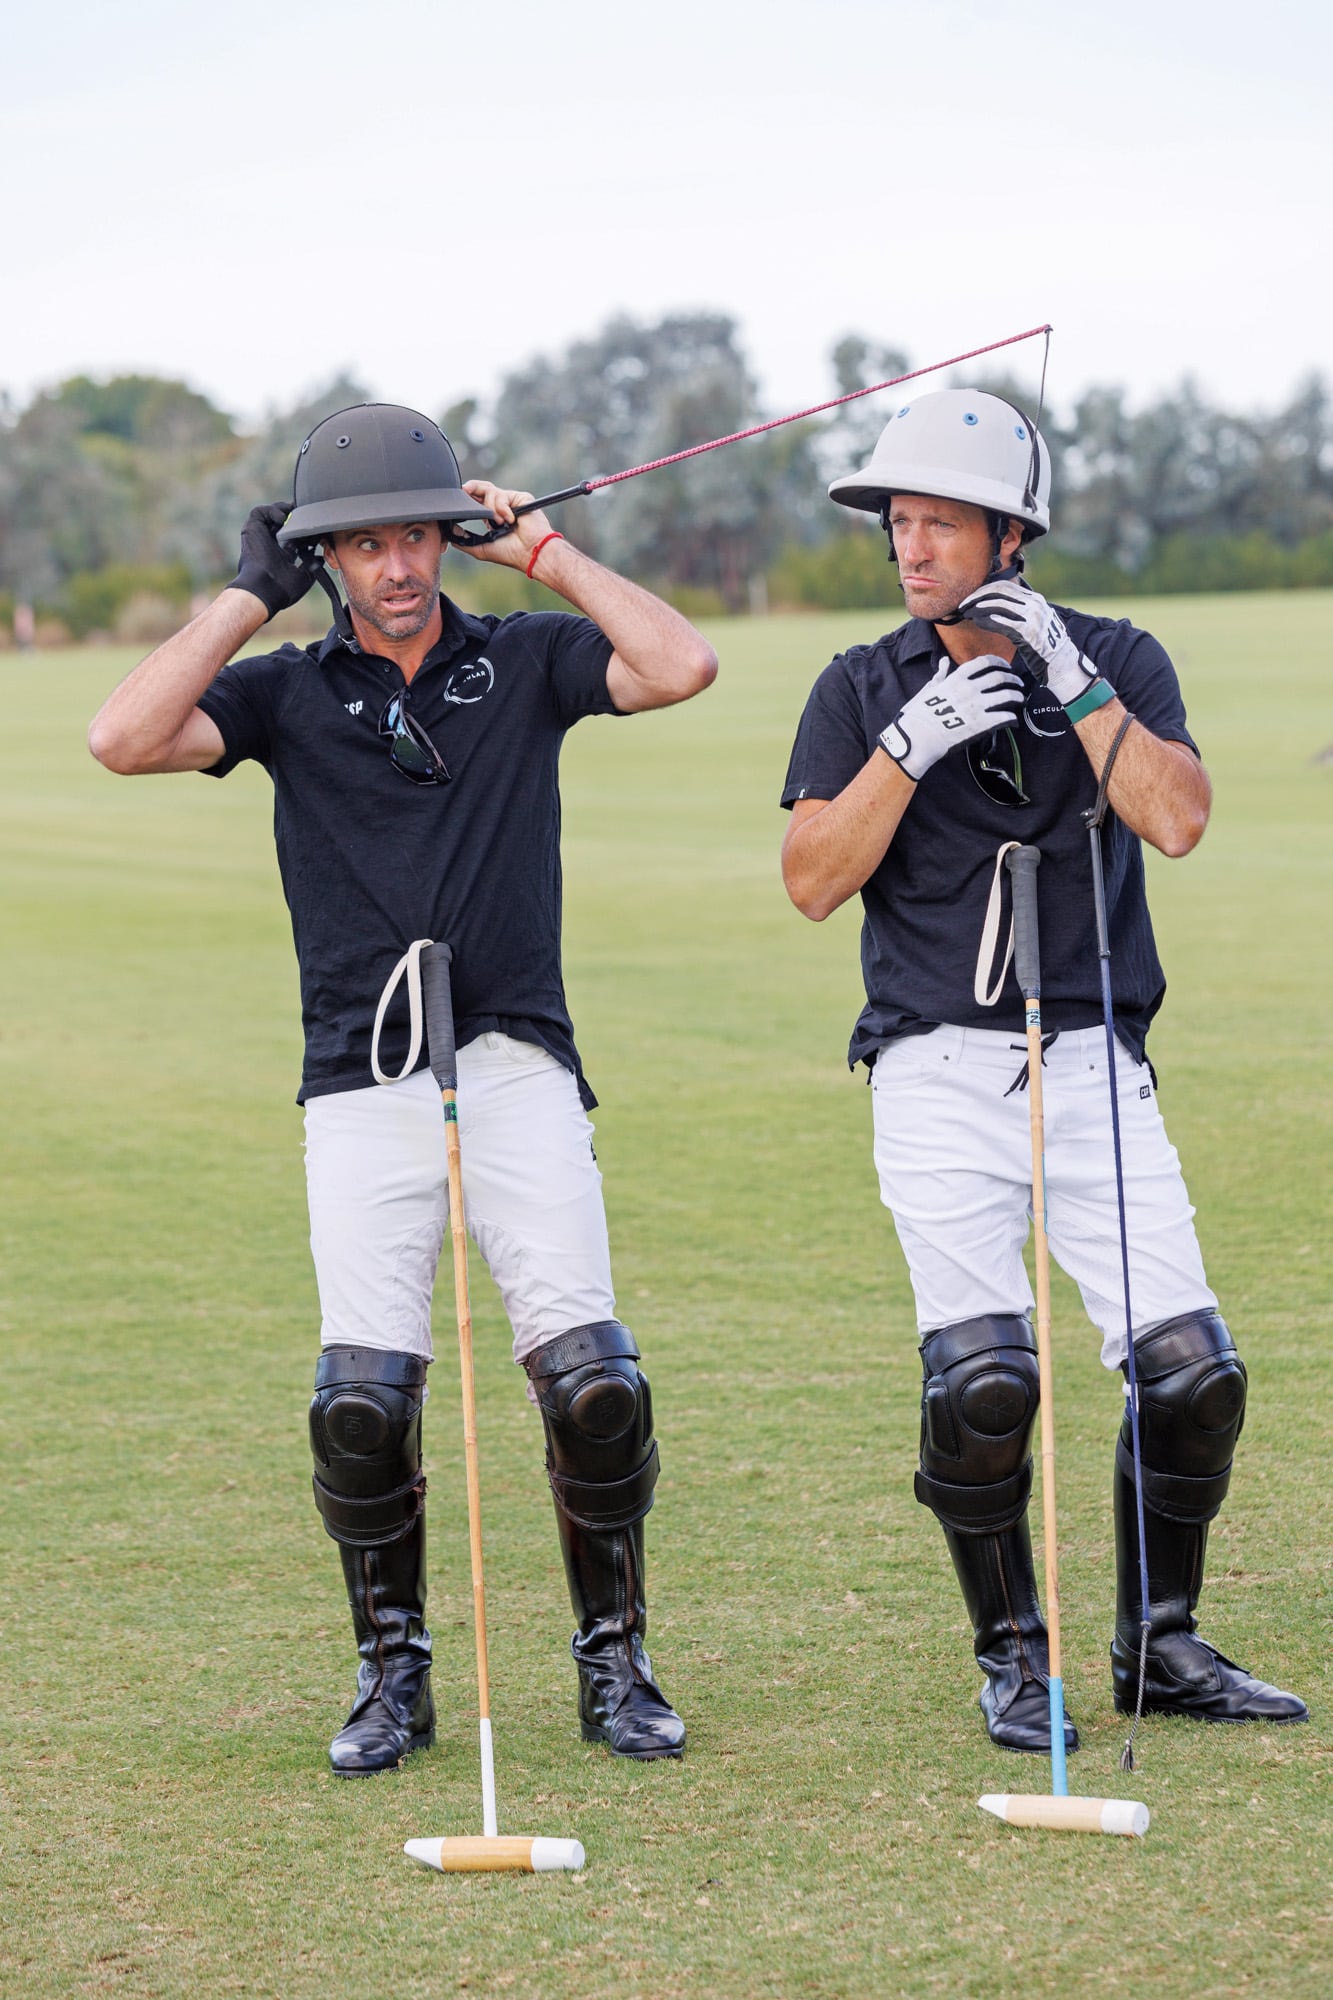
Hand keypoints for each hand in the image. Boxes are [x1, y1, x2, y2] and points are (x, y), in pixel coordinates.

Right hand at [225, 502, 321, 618]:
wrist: (265, 589)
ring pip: (270, 515)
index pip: (293, 537)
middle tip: (308, 514)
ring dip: (283, 510)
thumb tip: (320, 558)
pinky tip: (283, 519)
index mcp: (281, 556)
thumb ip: (312, 566)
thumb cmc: (282, 589)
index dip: (305, 530)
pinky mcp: (251, 529)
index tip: (317, 527)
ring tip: (295, 512)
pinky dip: (272, 511)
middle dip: (295, 517)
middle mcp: (270, 545)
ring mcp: (260, 537)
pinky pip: (259, 512)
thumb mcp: (304, 578)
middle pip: (283, 524)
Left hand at [452, 481, 557, 569]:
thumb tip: (449, 531)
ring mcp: (511, 502)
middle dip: (472, 488)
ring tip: (499, 523)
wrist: (530, 553)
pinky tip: (510, 521)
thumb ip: (464, 541)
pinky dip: (503, 509)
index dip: (467, 497)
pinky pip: (503, 495)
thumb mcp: (480, 548)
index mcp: (492, 516)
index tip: (459, 499)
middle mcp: (501, 507)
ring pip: (491, 491)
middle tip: (465, 490)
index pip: (476, 500)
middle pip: (482, 489)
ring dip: (491, 508)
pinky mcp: (521, 498)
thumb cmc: (509, 553)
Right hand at [879, 655, 1023, 781]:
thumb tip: (943, 661)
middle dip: (1012, 678)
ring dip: (1017, 696)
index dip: (999, 662)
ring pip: (1007, 695)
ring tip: (1020, 699)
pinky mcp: (981, 724)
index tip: (1005, 666)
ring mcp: (977, 706)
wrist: (918, 738)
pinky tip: (1013, 719)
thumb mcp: (929, 689)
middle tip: (1017, 682)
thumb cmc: (919, 714)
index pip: (984, 662)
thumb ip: (940, 674)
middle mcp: (970, 689)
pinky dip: (1012, 717)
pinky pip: (1004, 717)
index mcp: (957, 678)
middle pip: (1000, 676)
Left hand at [957, 576, 1098, 708]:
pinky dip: (986, 620)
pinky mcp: (1028, 632)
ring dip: (978, 607)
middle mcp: (1035, 604)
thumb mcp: (1034, 623)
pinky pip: (1002, 622)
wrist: (1063, 664)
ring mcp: (1033, 616)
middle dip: (977, 596)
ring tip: (966, 613)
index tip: (970, 598)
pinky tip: (976, 622)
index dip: (983, 589)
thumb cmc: (1044, 648)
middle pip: (999, 591)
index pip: (1004, 586)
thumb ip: (1018, 613)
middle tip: (962, 604)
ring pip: (998, 604)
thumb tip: (993, 610)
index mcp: (1035, 599)